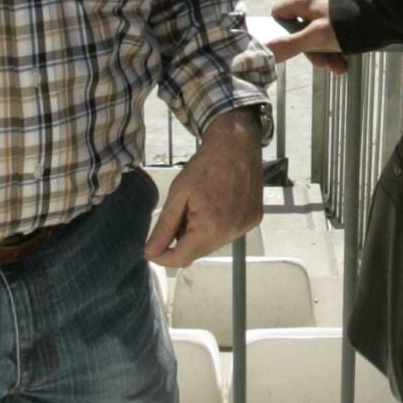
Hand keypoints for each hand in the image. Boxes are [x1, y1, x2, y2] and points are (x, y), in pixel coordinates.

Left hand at [144, 112, 264, 268]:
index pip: (182, 258)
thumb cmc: (204, 166)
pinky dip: (215, 227)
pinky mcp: (253, 220)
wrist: (237, 144)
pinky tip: (214, 205)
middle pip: (198, 252)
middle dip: (181, 242)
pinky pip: (227, 234)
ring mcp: (245, 228)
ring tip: (197, 207)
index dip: (163, 257)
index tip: (150, 249)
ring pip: (212, 244)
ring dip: (199, 234)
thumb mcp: (178, 194)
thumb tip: (150, 253)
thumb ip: (165, 226)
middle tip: (177, 216)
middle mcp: (231, 233)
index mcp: (211, 228)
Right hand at [270, 0, 345, 73]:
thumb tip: (264, 52)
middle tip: (324, 65)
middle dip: (312, 51)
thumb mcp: (317, 38)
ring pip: (320, 33)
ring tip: (339, 68)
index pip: (279, 13)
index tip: (295, 50)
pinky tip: (346, 61)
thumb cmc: (352, 23)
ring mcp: (333, 5)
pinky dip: (338, 47)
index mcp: (305, 0)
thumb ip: (290, 45)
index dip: (282, 33)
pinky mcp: (347, 11)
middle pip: (301, 28)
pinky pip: (336, 32)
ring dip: (327, 54)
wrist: (390, 16)